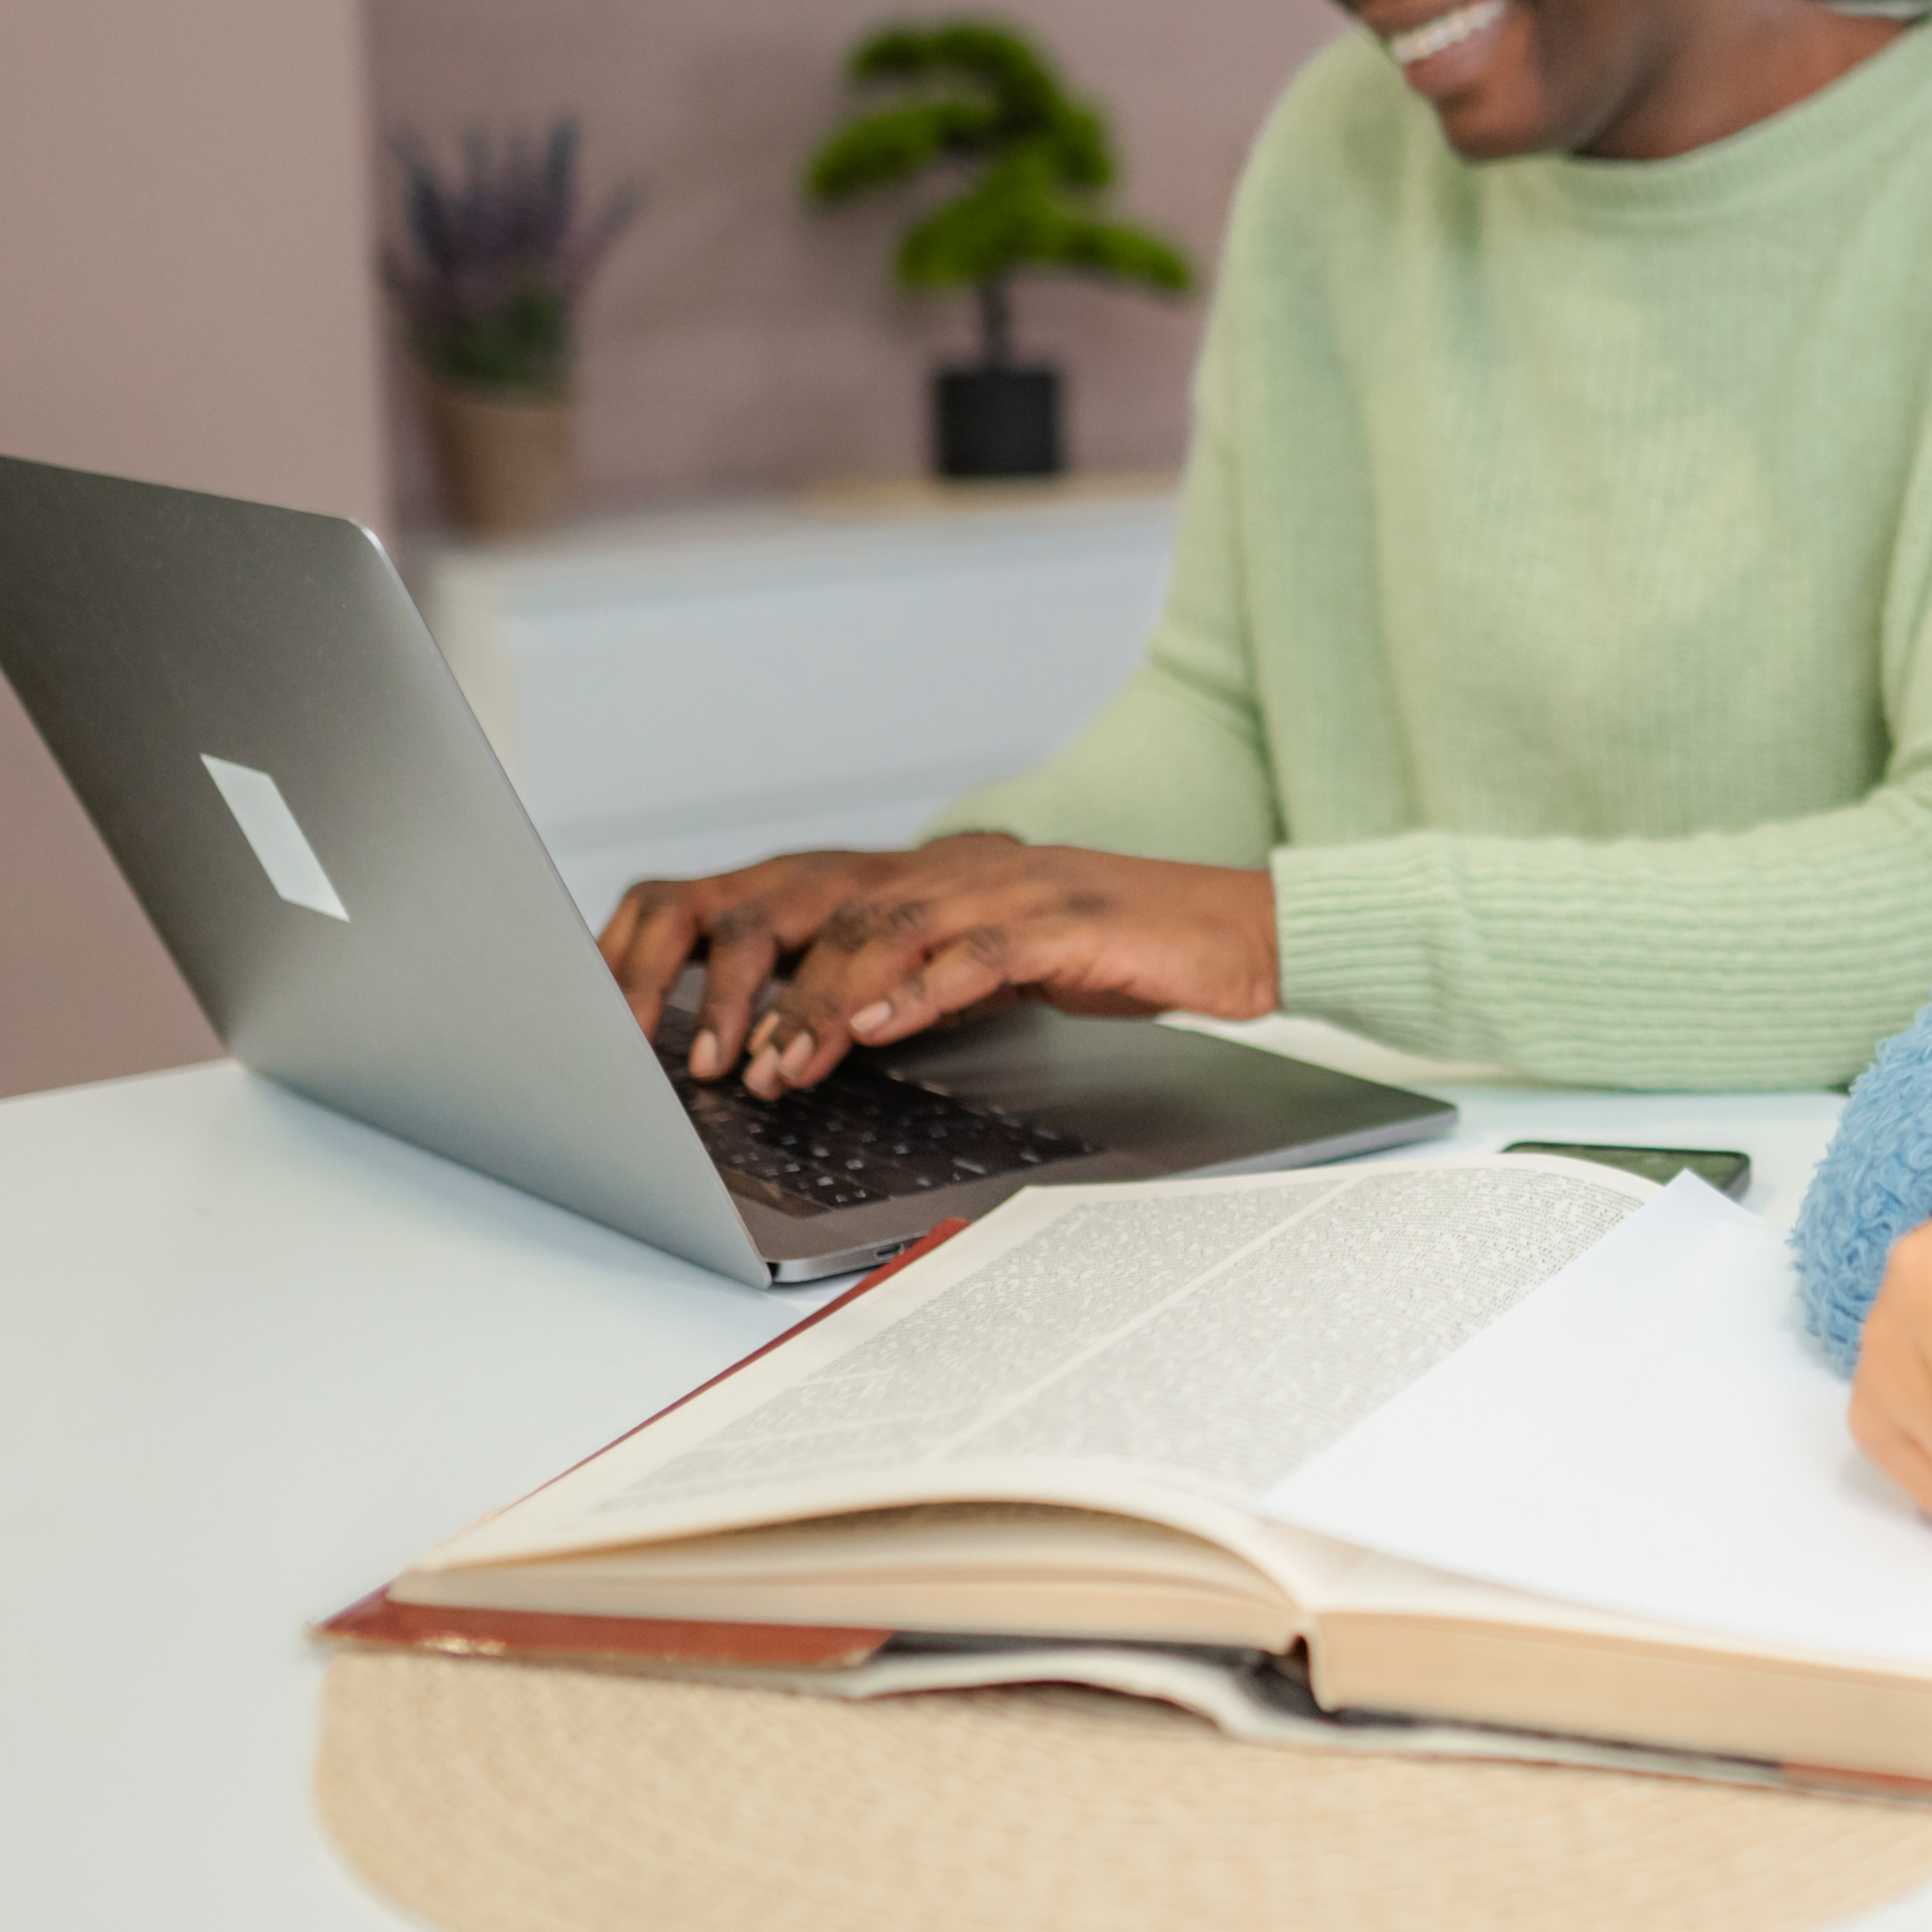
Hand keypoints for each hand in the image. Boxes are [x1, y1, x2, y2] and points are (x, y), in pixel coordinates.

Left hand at [598, 835, 1279, 1090]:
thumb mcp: (1003, 966)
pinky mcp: (1066, 921)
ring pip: (885, 930)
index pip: (807, 903)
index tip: (690, 1029)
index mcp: (938, 877)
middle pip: (826, 912)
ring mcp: (1013, 889)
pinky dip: (919, 991)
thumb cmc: (1125, 951)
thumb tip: (835, 1031)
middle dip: (760, 988)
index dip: (738, 959)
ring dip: (822, 1002)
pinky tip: (879, 1030)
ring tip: (781, 1062)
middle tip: (718, 1059)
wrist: (1241, 930)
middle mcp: (962, 869)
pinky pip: (976, 952)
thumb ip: (923, 980)